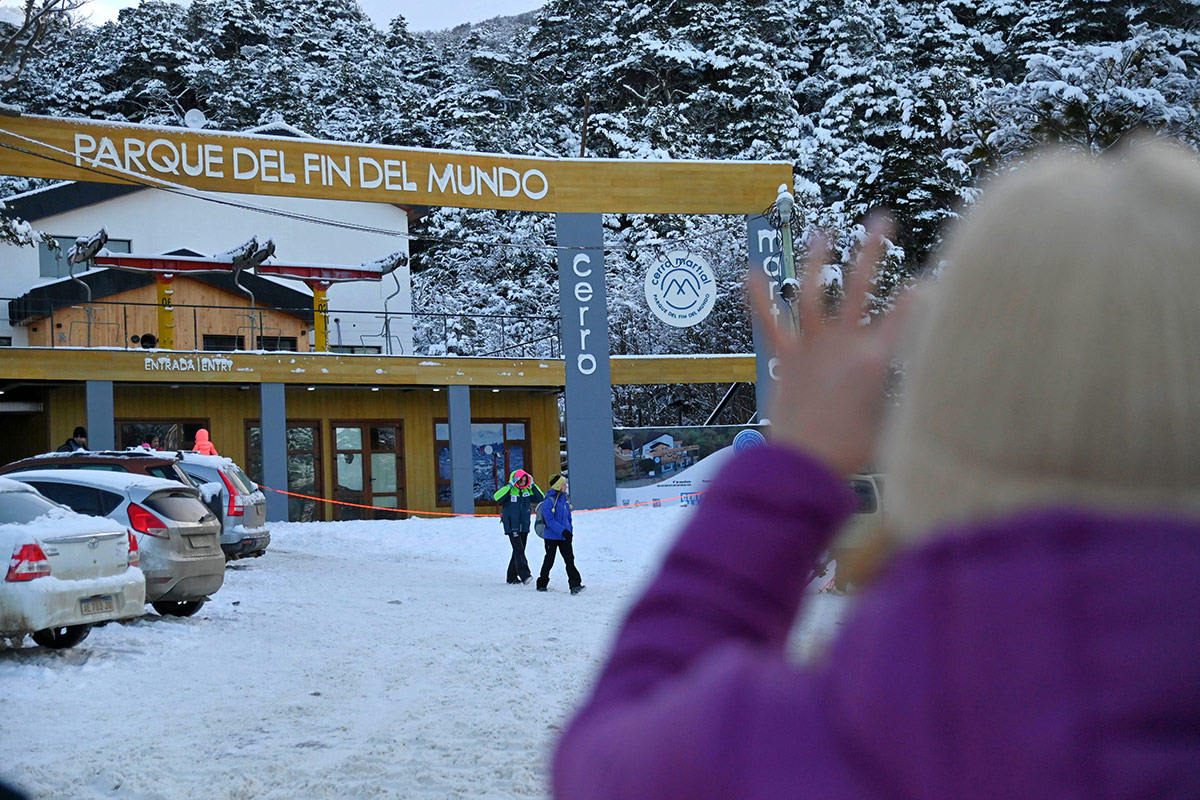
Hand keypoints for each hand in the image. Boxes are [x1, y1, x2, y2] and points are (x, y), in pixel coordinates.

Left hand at [749, 217, 912, 476]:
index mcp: (875, 360)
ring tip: (822, 233)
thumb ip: (898, 395)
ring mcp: (812, 347)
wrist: (805, 465)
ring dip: (817, 260)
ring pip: (813, 293)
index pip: (906, 315)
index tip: (928, 276)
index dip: (919, 293)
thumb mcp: (889, 422)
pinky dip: (759, 297)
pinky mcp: (786, 358)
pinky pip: (770, 321)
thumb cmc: (849, 452)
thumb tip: (913, 384)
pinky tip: (750, 271)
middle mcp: (844, 344)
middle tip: (882, 220)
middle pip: (860, 287)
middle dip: (872, 249)